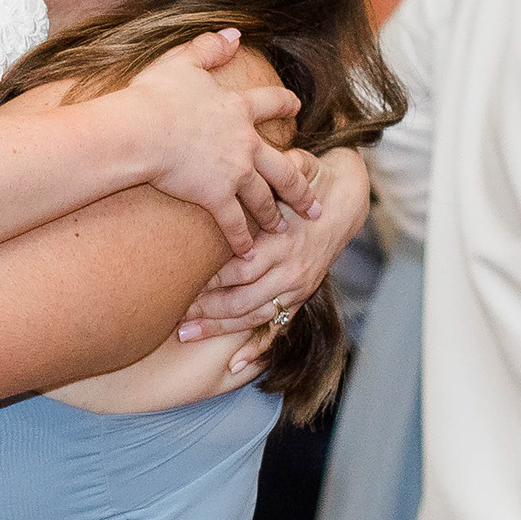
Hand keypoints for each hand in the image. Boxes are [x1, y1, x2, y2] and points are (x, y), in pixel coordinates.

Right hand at [122, 31, 310, 252]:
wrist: (140, 132)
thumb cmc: (154, 96)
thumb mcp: (182, 61)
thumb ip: (210, 46)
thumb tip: (234, 33)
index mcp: (238, 109)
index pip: (271, 104)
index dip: (285, 105)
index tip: (298, 109)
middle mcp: (245, 143)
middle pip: (284, 167)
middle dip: (301, 186)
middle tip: (314, 201)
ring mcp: (234, 173)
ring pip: (264, 198)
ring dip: (275, 215)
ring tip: (284, 228)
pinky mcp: (216, 198)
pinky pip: (235, 224)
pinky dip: (242, 240)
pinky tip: (248, 252)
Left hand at [182, 145, 364, 342]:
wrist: (347, 200)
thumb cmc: (312, 179)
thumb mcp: (298, 167)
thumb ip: (276, 168)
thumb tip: (254, 152)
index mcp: (284, 241)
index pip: (241, 268)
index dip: (210, 279)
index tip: (177, 283)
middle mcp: (291, 270)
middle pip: (242, 299)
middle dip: (206, 311)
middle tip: (173, 318)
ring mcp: (297, 287)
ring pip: (254, 317)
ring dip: (219, 330)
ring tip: (184, 335)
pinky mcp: (301, 297)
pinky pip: (278, 329)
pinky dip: (257, 350)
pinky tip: (235, 367)